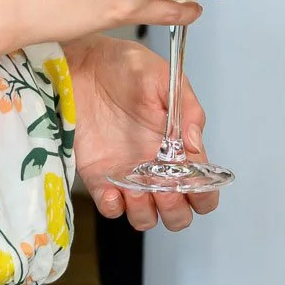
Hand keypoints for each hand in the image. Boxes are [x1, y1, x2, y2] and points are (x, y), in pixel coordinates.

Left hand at [66, 34, 221, 230]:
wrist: (81, 67)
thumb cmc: (125, 67)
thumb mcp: (162, 78)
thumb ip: (186, 110)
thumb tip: (196, 145)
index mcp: (178, 146)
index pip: (203, 187)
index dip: (203, 194)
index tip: (193, 185)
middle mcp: (156, 167)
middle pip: (178, 212)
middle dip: (174, 208)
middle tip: (163, 188)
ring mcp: (128, 175)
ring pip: (145, 217)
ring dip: (144, 211)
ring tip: (135, 188)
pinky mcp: (99, 178)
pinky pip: (111, 208)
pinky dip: (113, 207)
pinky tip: (111, 188)